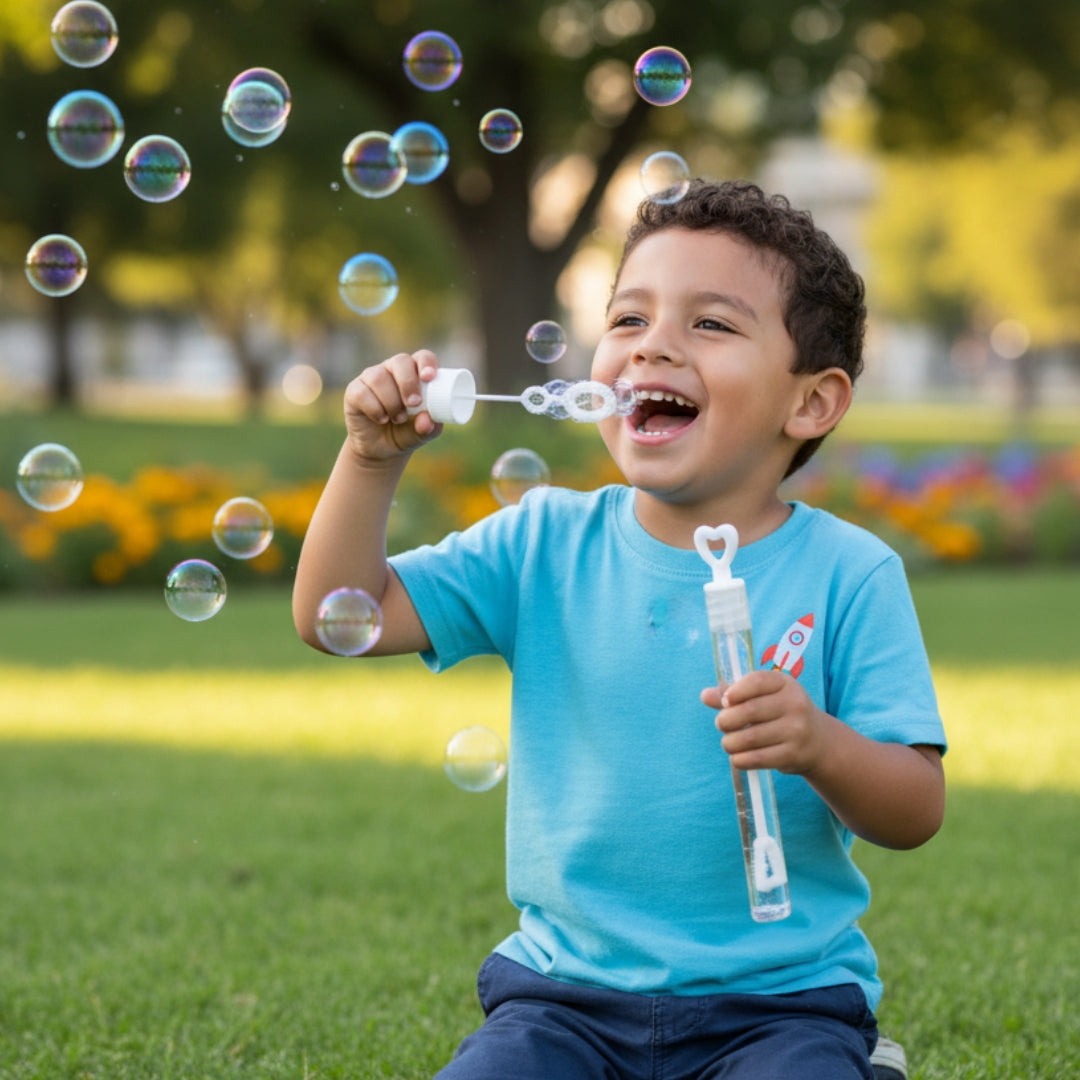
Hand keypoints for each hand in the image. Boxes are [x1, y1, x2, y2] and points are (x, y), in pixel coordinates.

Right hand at [343, 349, 442, 460]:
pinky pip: (362, 393)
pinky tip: (381, 419)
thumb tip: (427, 420)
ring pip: (380, 378)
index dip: (426, 363)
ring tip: (398, 419)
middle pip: (400, 361)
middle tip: (414, 404)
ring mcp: (372, 378)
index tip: (428, 378)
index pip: (423, 357)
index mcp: (415, 374)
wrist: (379, 449)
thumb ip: (428, 428)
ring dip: (392, 402)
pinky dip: (374, 409)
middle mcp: (393, 370)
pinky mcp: (354, 390)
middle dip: (408, 383)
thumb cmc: (405, 434)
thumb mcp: (421, 435)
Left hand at [700, 670, 834, 776]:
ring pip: (749, 738)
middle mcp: (794, 704)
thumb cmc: (781, 714)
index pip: (757, 680)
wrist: (819, 742)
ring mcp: (796, 730)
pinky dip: (740, 759)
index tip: (725, 701)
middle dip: (726, 720)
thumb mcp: (764, 697)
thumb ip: (734, 694)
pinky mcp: (793, 754)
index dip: (735, 691)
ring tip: (728, 743)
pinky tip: (737, 757)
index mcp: (785, 683)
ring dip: (729, 743)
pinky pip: (757, 758)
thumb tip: (705, 695)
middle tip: (722, 725)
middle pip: (749, 711)